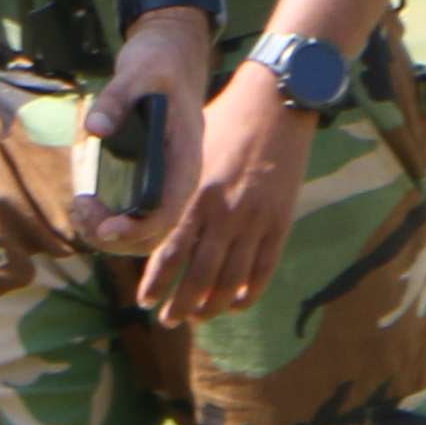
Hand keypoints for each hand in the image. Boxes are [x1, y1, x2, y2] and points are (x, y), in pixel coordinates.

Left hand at [74, 8, 214, 255]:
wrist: (171, 53)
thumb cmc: (157, 63)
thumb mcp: (136, 72)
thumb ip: (116, 100)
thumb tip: (95, 128)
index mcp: (185, 157)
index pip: (169, 211)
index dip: (139, 227)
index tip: (106, 227)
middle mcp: (180, 177)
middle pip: (154, 232)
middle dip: (115, 234)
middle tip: (82, 210)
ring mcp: (167, 181)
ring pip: (143, 230)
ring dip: (108, 231)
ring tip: (81, 207)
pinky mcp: (152, 178)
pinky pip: (134, 214)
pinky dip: (107, 219)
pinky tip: (85, 203)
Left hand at [139, 62, 315, 321]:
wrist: (276, 103)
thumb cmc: (225, 121)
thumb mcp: (191, 152)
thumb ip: (175, 187)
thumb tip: (151, 215)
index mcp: (196, 196)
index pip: (171, 253)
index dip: (157, 283)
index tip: (144, 301)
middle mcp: (224, 214)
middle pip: (200, 276)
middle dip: (181, 305)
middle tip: (168, 321)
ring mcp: (255, 220)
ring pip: (232, 279)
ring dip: (213, 306)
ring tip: (199, 318)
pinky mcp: (280, 221)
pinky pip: (264, 268)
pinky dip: (249, 291)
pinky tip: (236, 304)